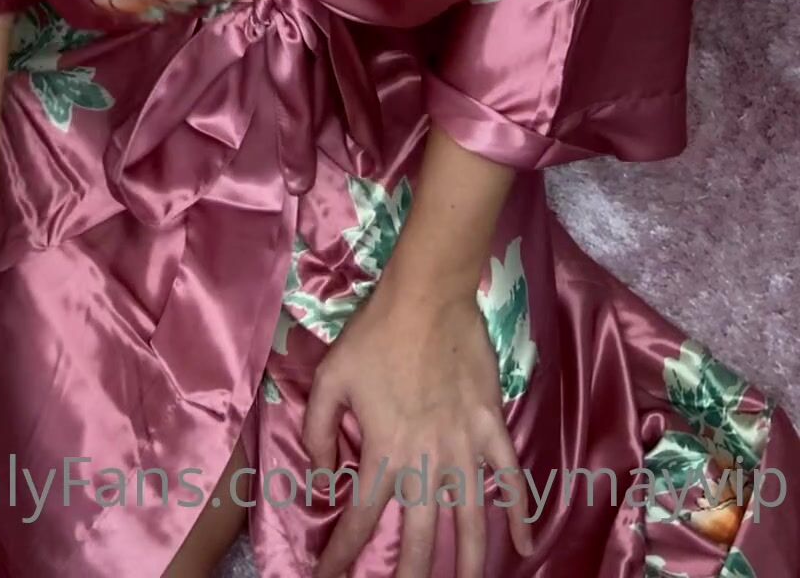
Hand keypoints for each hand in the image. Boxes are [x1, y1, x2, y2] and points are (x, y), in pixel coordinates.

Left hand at [303, 278, 533, 577]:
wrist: (427, 296)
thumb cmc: (374, 334)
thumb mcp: (329, 378)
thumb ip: (319, 432)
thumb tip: (324, 479)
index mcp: (383, 451)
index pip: (357, 519)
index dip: (341, 556)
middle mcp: (425, 461)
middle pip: (417, 536)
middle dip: (408, 576)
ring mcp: (464, 446)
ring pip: (469, 520)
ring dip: (467, 561)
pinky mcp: (491, 427)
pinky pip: (511, 478)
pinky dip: (520, 512)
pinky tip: (526, 546)